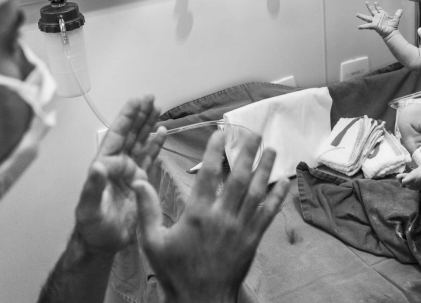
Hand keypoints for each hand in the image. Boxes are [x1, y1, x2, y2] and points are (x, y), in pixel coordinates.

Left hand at [74, 96, 166, 253]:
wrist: (104, 243)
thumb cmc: (93, 227)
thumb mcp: (89, 208)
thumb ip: (92, 187)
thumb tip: (97, 166)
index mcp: (106, 164)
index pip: (118, 135)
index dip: (127, 117)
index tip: (137, 101)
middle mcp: (118, 164)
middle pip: (131, 133)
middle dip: (140, 115)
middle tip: (150, 97)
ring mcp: (130, 171)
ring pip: (141, 142)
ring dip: (149, 125)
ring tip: (158, 108)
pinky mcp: (141, 181)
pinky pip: (149, 158)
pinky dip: (156, 144)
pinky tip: (162, 132)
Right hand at [131, 129, 290, 302]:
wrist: (201, 301)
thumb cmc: (175, 272)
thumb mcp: (152, 242)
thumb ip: (146, 210)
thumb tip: (138, 181)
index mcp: (197, 214)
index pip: (207, 174)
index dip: (214, 151)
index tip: (219, 133)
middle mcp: (222, 217)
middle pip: (238, 177)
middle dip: (247, 153)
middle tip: (254, 134)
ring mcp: (240, 228)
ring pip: (256, 192)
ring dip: (265, 169)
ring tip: (272, 150)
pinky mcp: (253, 239)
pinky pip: (268, 213)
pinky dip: (277, 197)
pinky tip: (283, 182)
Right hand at [356, 2, 402, 38]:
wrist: (391, 32)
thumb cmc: (393, 26)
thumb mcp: (396, 18)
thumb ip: (398, 14)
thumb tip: (401, 9)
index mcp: (382, 15)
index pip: (379, 9)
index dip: (377, 6)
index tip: (375, 2)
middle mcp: (377, 18)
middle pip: (372, 11)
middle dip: (369, 6)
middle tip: (366, 2)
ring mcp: (375, 21)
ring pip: (367, 18)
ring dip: (362, 16)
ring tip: (356, 14)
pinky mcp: (374, 26)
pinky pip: (368, 26)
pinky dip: (363, 26)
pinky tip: (359, 27)